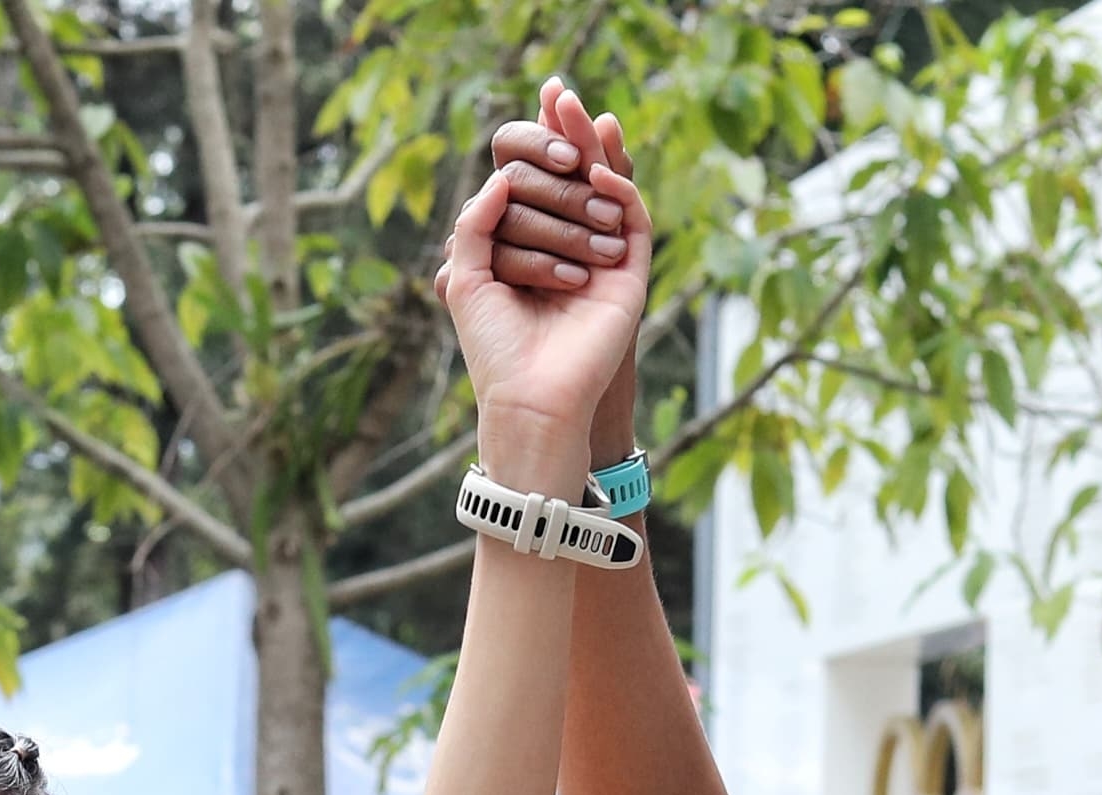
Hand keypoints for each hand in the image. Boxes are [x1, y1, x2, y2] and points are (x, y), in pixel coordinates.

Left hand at [485, 101, 644, 459]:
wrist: (529, 398)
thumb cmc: (494, 348)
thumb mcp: (468, 277)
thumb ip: (476, 224)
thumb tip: (497, 176)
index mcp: (535, 249)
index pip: (542, 185)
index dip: (541, 146)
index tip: (533, 105)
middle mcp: (572, 250)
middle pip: (577, 179)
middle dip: (569, 133)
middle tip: (558, 89)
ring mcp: (604, 261)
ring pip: (606, 192)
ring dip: (596, 149)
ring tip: (580, 109)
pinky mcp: (629, 276)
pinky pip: (632, 222)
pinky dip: (619, 193)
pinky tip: (598, 172)